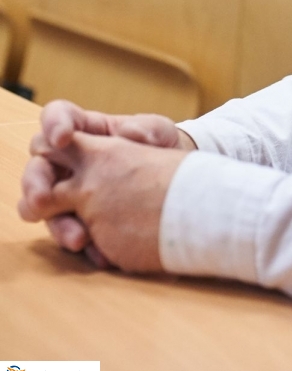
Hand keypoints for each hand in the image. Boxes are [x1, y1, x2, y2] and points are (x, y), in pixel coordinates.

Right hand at [19, 132, 188, 272]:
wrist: (177, 181)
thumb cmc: (161, 147)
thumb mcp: (160, 132)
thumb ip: (147, 129)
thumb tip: (128, 132)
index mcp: (85, 130)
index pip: (57, 117)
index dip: (53, 124)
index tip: (62, 139)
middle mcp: (69, 162)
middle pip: (37, 168)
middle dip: (35, 184)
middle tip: (43, 201)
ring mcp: (70, 194)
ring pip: (44, 209)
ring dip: (57, 224)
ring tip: (77, 238)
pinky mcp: (80, 221)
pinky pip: (69, 235)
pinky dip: (82, 245)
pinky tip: (99, 253)